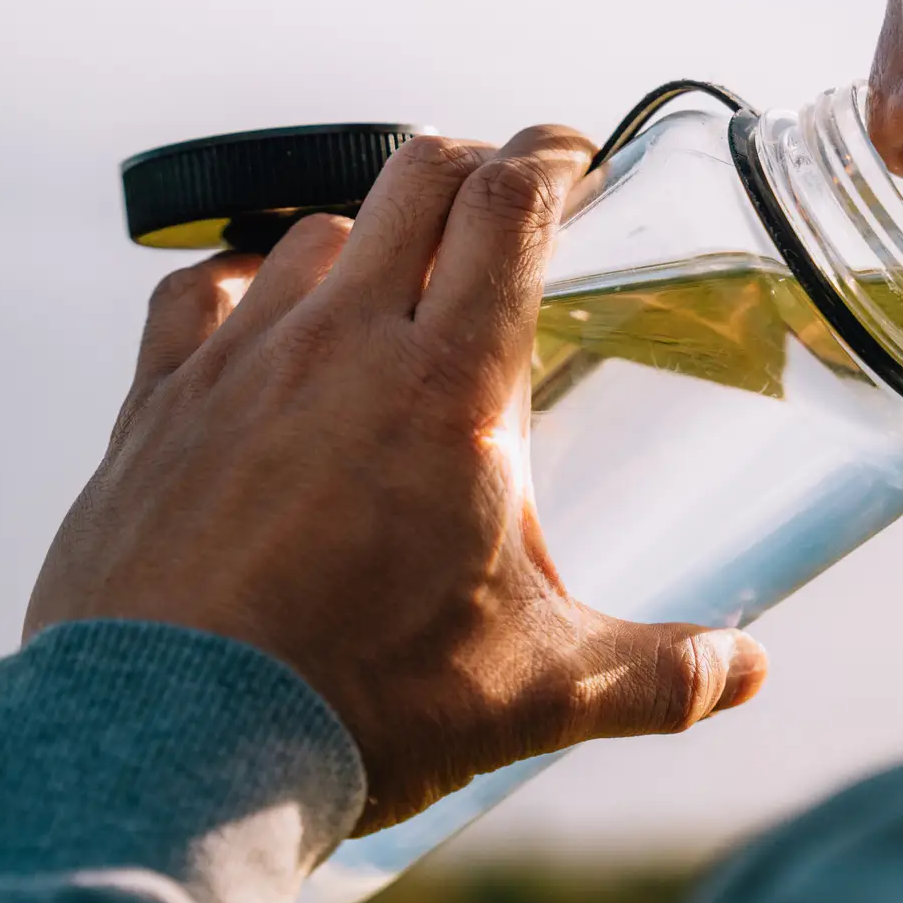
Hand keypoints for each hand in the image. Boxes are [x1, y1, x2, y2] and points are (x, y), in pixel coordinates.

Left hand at [26, 127, 769, 833]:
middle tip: (503, 203)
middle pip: (415, 181)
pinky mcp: (155, 406)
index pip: (511, 210)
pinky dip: (240, 284)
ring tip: (391, 285)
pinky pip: (194, 294)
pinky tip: (256, 316)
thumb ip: (657, 676)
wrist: (171, 746)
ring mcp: (236, 364)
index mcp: (449, 390)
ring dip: (365, 236)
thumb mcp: (535, 692)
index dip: (551, 158)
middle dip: (472, 169)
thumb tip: (746, 672)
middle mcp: (341, 345)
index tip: (572, 155)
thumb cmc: (362, 708)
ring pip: (310, 232)